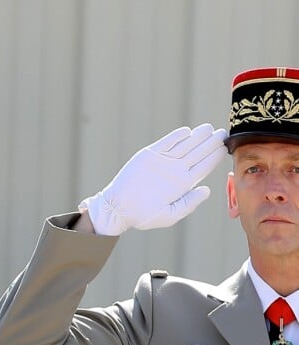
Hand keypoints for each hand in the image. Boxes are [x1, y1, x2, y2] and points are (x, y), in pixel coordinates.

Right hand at [79, 124, 227, 234]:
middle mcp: (175, 170)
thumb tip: (207, 191)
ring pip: (185, 145)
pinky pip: (166, 142)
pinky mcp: (149, 154)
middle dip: (210, 143)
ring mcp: (163, 160)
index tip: (226, 148)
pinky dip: (176, 137)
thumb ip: (188, 204)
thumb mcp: (169, 215)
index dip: (215, 157)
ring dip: (197, 136)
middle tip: (222, 133)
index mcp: (183, 184)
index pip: (204, 167)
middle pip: (198, 152)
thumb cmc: (143, 215)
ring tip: (208, 129)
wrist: (118, 208)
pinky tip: (187, 132)